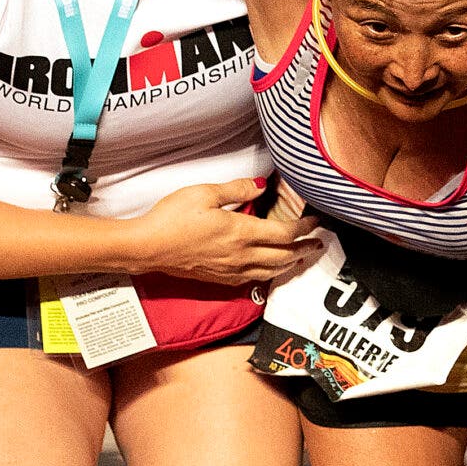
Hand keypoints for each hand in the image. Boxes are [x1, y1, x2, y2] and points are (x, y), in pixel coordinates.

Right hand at [130, 178, 316, 286]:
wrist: (148, 248)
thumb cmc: (172, 218)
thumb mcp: (204, 193)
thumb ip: (237, 189)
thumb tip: (261, 185)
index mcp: (241, 231)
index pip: (284, 232)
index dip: (304, 227)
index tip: (315, 221)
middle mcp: (241, 255)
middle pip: (284, 256)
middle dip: (305, 249)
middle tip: (318, 243)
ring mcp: (231, 270)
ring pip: (272, 271)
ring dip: (291, 264)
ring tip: (302, 258)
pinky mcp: (219, 279)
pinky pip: (253, 280)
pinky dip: (270, 274)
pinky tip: (270, 270)